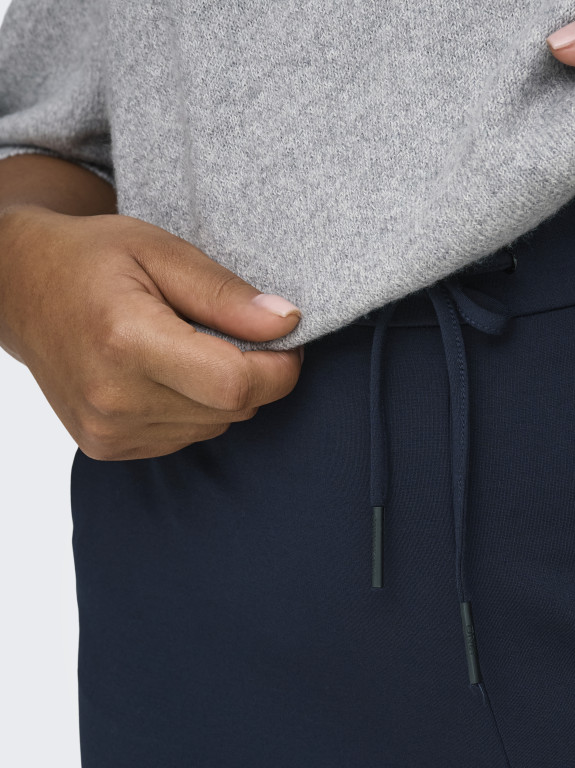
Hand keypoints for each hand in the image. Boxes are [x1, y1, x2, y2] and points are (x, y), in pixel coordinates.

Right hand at [0, 206, 303, 459]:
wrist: (15, 289)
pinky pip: (186, 437)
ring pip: (215, 426)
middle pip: (232, 409)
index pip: (236, 384)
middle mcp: (115, 399)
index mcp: (127, 342)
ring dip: (219, 392)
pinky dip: (191, 408)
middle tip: (231, 331)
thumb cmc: (89, 259)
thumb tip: (286, 323)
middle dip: (251, 374)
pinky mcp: (108, 448)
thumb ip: (224, 293)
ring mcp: (108, 431)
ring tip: (183, 346)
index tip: (286, 339)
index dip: (279, 367)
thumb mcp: (159, 249)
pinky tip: (161, 373)